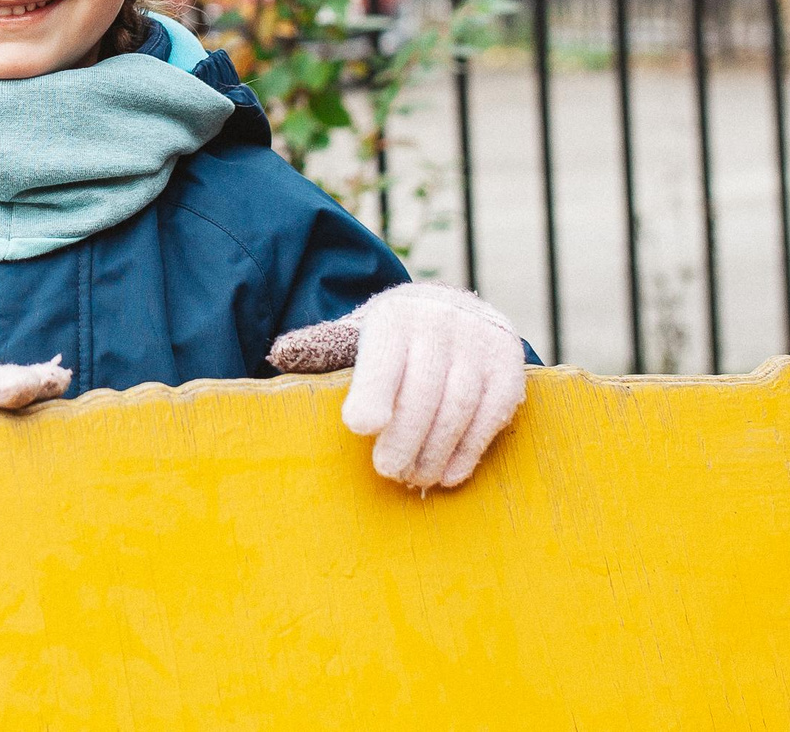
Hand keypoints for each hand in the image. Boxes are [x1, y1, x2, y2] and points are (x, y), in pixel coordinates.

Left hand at [271, 283, 526, 489]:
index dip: (374, 392)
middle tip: (387, 471)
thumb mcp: (356, 334)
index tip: (360, 426)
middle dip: (405, 437)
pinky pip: (491, 415)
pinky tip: (446, 474)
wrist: (453, 311)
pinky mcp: (509, 367)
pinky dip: (468, 451)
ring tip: (413, 478)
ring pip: (459, 405)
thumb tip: (279, 355)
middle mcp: (440, 321)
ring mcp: (479, 343)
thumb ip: (323, 348)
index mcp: (394, 315)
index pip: (384, 357)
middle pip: (424, 389)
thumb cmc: (392, 339)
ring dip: (435, 451)